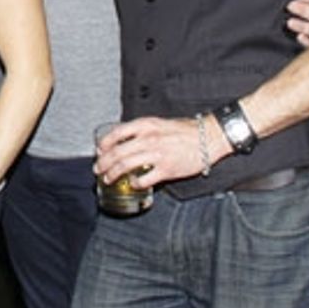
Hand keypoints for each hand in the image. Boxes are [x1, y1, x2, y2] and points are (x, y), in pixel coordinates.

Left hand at [94, 116, 228, 189]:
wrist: (209, 137)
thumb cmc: (186, 130)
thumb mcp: (159, 123)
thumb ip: (142, 130)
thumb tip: (125, 140)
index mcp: (145, 125)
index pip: (115, 134)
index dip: (104, 144)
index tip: (99, 151)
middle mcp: (148, 138)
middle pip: (116, 152)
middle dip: (103, 163)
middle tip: (99, 169)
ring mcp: (157, 154)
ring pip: (125, 166)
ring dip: (113, 174)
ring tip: (108, 178)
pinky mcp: (167, 169)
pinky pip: (144, 179)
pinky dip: (135, 183)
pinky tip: (132, 184)